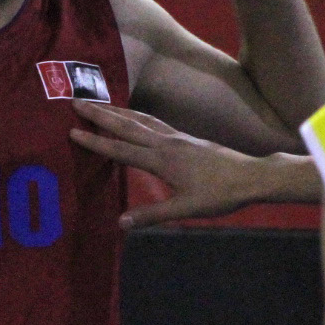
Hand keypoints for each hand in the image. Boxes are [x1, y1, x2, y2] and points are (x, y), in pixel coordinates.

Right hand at [69, 101, 311, 225]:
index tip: (73, 132)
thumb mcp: (186, 209)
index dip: (96, 142)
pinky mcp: (184, 138)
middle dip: (100, 114)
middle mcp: (166, 143)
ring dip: (116, 111)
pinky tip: (133, 115)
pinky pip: (153, 122)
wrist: (251, 176)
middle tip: (76, 101)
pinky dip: (136, 115)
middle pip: (126, 126)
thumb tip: (121, 223)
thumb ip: (153, 215)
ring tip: (98, 103)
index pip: (121, 150)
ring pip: (139, 120)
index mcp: (163, 160)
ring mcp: (176, 138)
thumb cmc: (220, 194)